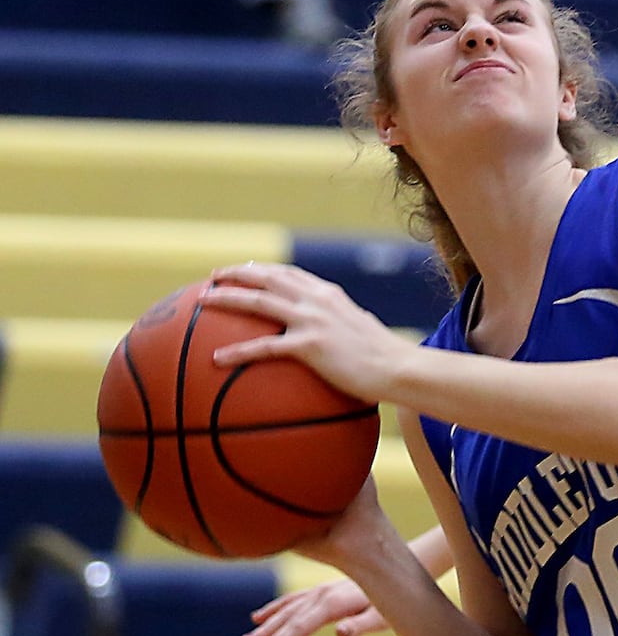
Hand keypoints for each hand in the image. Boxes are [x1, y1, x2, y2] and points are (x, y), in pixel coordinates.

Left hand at [204, 262, 403, 402]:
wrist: (396, 367)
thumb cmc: (382, 356)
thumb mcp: (360, 329)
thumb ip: (340, 324)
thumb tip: (330, 336)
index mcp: (329, 294)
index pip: (290, 273)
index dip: (263, 269)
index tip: (243, 269)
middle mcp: (318, 299)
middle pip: (269, 277)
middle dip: (237, 273)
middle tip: (212, 277)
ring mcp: (313, 320)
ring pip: (260, 301)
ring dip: (227, 298)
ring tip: (202, 301)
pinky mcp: (310, 345)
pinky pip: (265, 348)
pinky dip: (237, 351)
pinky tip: (216, 358)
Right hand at [242, 577, 387, 635]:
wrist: (401, 568)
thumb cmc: (395, 598)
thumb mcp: (382, 615)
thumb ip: (361, 625)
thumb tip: (340, 633)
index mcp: (334, 602)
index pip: (301, 626)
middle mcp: (323, 594)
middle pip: (290, 619)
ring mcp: (320, 591)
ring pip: (287, 609)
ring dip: (267, 625)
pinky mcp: (321, 590)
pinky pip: (292, 600)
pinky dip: (275, 608)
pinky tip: (258, 618)